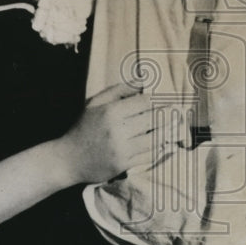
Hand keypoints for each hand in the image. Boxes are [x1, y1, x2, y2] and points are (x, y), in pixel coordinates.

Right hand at [55, 83, 176, 185]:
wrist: (67, 159)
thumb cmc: (83, 128)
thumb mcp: (95, 103)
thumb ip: (119, 90)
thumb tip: (143, 79)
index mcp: (111, 111)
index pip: (144, 102)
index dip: (157, 100)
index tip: (165, 100)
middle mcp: (117, 130)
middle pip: (153, 119)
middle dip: (167, 114)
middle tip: (178, 112)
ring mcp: (121, 149)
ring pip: (155, 138)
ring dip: (168, 132)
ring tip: (176, 126)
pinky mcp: (124, 165)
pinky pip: (149, 155)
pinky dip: (159, 148)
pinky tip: (166, 143)